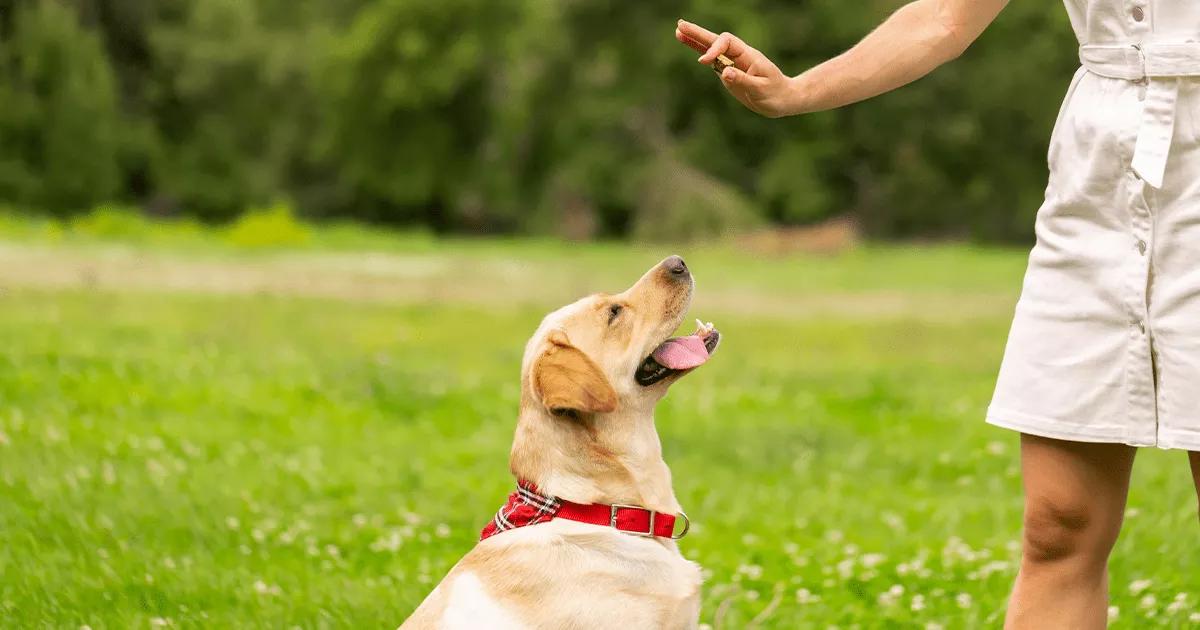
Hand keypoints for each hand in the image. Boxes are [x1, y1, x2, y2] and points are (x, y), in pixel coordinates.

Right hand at [675, 19, 799, 117]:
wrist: (782, 100)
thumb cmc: (775, 94)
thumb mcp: (761, 89)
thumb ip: (743, 80)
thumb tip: (724, 72)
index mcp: (748, 56)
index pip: (727, 44)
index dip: (714, 49)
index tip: (704, 61)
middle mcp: (739, 56)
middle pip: (716, 40)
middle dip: (699, 34)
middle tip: (680, 25)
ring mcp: (732, 64)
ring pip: (712, 48)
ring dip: (695, 40)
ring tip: (678, 32)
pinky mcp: (728, 73)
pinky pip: (711, 61)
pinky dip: (700, 52)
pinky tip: (688, 44)